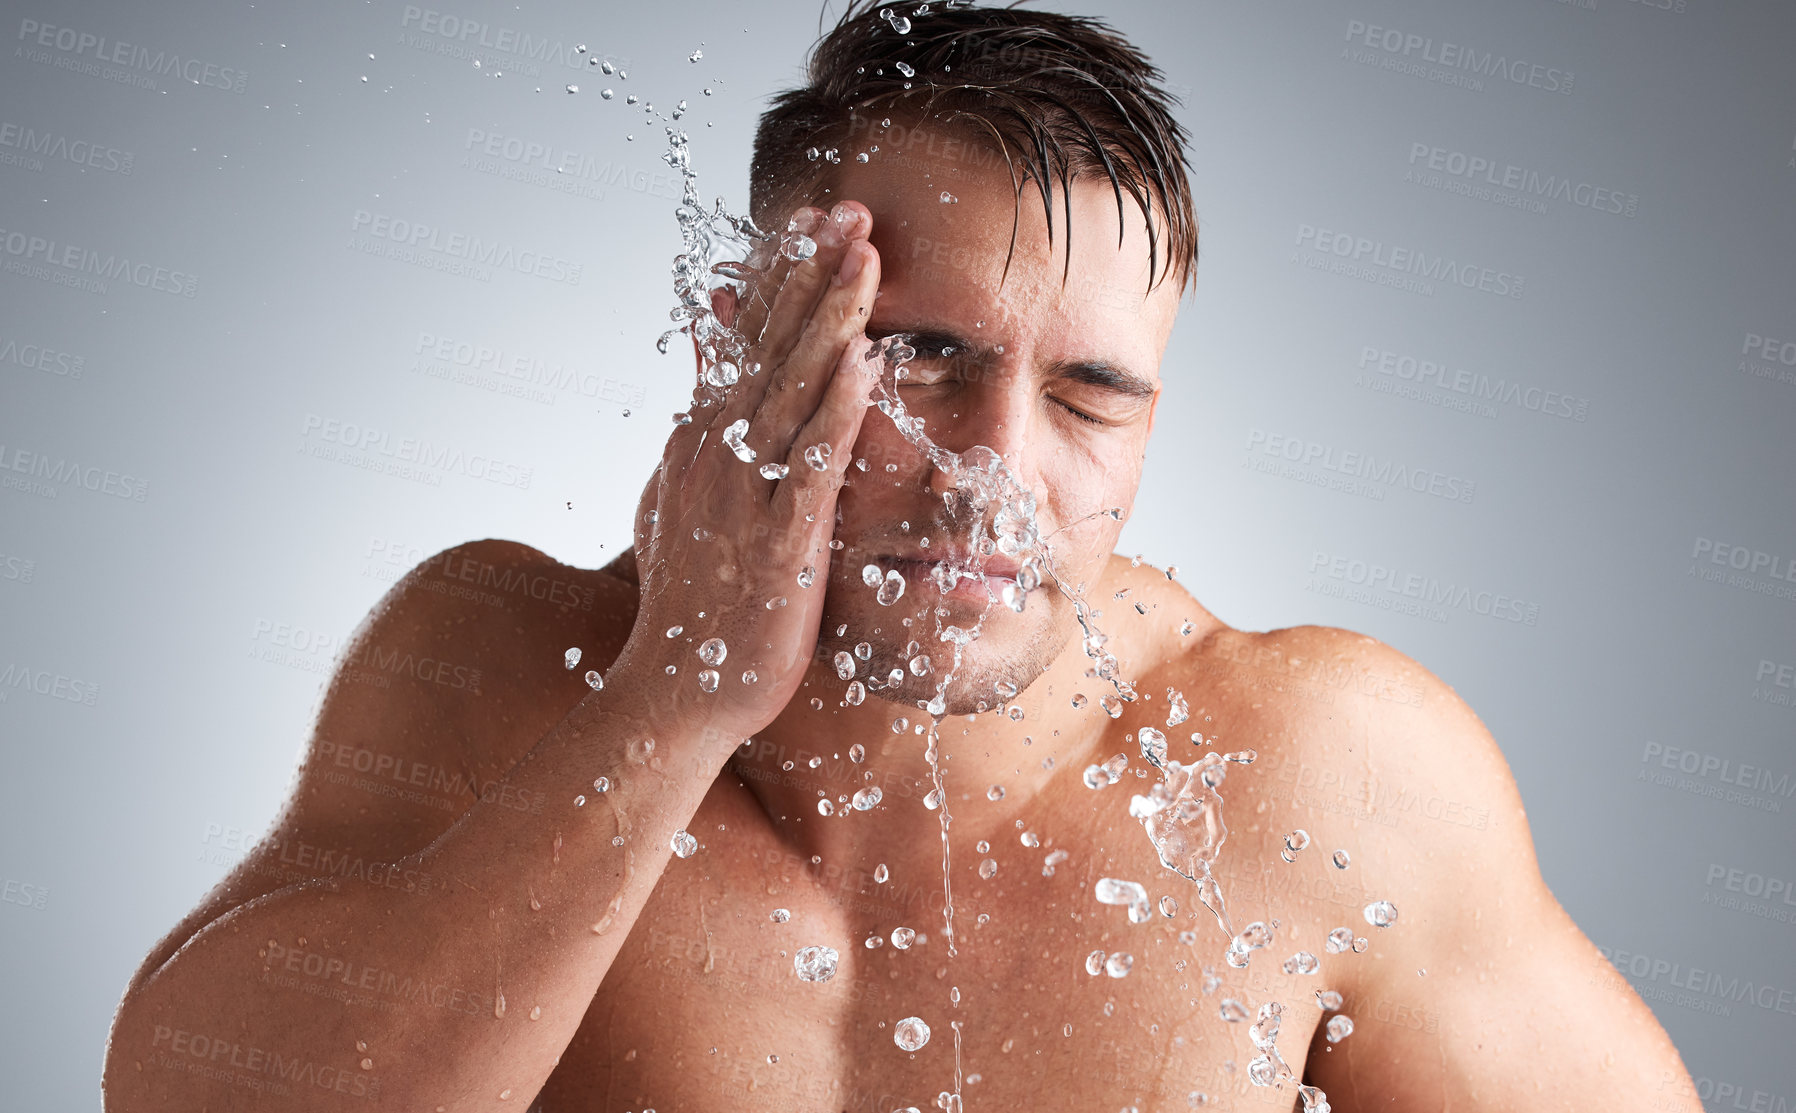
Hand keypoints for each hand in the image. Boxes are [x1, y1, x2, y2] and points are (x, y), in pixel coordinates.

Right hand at [612, 202, 881, 740]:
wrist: (675, 692)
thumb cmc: (692, 598)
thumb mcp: (685, 491)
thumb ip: (702, 414)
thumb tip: (710, 344)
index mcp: (702, 438)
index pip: (744, 337)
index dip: (782, 274)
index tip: (817, 218)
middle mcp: (716, 453)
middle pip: (768, 344)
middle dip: (811, 273)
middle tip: (851, 209)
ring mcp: (743, 496)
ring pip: (790, 390)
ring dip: (830, 319)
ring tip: (865, 258)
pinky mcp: (777, 544)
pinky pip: (810, 465)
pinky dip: (836, 411)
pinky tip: (864, 364)